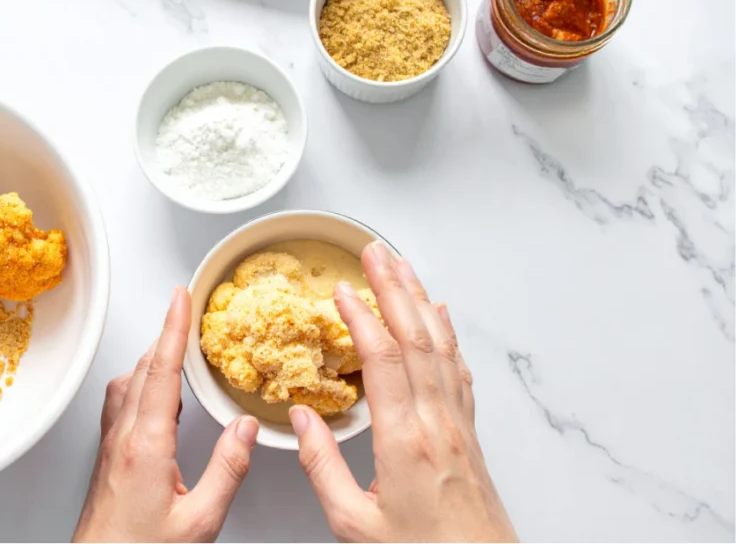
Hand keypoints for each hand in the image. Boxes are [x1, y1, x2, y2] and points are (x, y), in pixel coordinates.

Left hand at [74, 288, 260, 542]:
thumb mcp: (200, 522)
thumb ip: (227, 471)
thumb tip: (244, 428)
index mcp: (146, 447)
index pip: (161, 372)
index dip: (172, 329)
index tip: (180, 297)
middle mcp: (123, 439)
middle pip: (142, 370)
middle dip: (165, 335)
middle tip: (185, 311)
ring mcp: (111, 447)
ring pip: (129, 384)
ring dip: (151, 359)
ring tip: (176, 347)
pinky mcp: (108, 459)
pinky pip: (122, 404)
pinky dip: (141, 384)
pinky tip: (156, 395)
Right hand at [290, 242, 516, 541]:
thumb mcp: (354, 522)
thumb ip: (323, 467)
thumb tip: (299, 419)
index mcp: (405, 443)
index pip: (384, 360)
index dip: (363, 317)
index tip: (342, 289)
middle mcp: (438, 424)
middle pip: (416, 338)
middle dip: (394, 288)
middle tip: (375, 251)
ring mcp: (458, 425)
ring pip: (440, 346)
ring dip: (420, 300)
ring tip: (403, 266)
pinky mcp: (469, 434)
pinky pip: (458, 370)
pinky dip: (448, 335)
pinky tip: (441, 316)